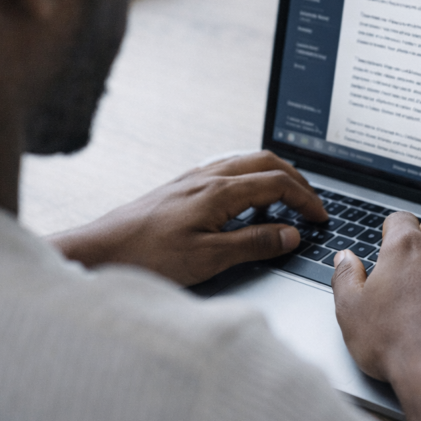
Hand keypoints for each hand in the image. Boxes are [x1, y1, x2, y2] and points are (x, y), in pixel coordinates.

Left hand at [49, 151, 326, 284]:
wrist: (99, 250)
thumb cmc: (147, 256)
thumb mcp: (208, 259)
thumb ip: (253, 244)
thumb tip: (291, 234)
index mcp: (219, 191)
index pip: (278, 183)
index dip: (306, 199)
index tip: (321, 218)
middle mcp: (207, 177)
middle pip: (266, 162)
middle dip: (296, 179)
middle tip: (312, 203)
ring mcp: (192, 179)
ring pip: (245, 162)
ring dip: (274, 174)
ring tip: (288, 197)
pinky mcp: (180, 188)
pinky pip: (226, 169)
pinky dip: (250, 177)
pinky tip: (246, 199)